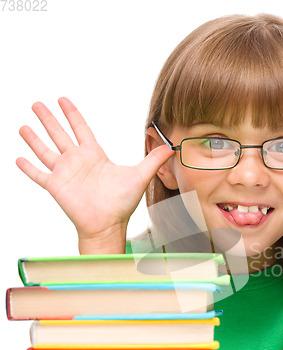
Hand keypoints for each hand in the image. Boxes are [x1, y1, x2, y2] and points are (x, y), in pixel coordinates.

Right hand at [16, 97, 173, 251]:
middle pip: (59, 134)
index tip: (63, 100)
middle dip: (48, 119)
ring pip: (45, 150)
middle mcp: (77, 161)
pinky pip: (38, 174)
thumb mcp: (140, 176)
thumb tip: (171, 146)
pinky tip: (17, 158)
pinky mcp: (55, 186)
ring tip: (23, 125)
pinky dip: (28, 167)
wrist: (108, 224)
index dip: (72, 114)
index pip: (81, 129)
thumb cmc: (122, 204)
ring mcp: (65, 173)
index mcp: (94, 156)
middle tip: (37, 104)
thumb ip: (154, 159)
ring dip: (34, 138)